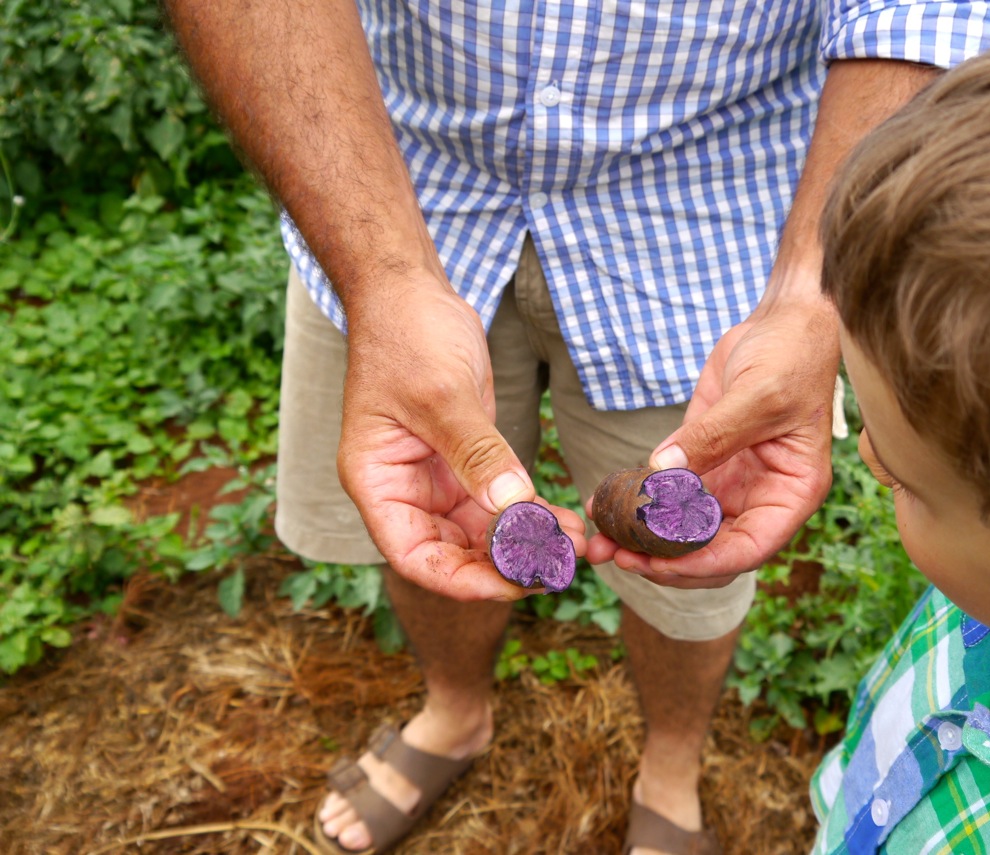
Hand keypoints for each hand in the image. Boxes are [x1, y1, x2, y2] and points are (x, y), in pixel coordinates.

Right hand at [337, 277, 581, 599]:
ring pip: (482, 532)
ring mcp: (435, 478)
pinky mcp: (466, 461)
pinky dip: (530, 514)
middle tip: (561, 565)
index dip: (462, 580)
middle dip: (506, 564)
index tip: (515, 582)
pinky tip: (565, 521)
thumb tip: (512, 506)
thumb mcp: (442, 395)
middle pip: (451, 553)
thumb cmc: (407, 335)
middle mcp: (403, 490)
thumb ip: (476, 453)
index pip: (414, 556)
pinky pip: (498, 502)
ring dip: (526, 543)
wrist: (412, 294)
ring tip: (576, 545)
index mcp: (376, 483)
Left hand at [586, 298, 840, 587]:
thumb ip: (714, 436)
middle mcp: (761, 496)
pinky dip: (638, 502)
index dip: (704, 565)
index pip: (749, 549)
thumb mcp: (758, 396)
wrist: (784, 321)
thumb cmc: (792, 356)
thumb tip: (662, 472)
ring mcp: (730, 481)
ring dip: (644, 540)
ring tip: (601, 542)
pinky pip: (668, 492)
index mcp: (791, 493)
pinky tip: (603, 502)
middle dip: (665, 560)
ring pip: (685, 529)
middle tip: (618, 556)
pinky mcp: (703, 458)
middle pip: (712, 550)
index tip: (658, 564)